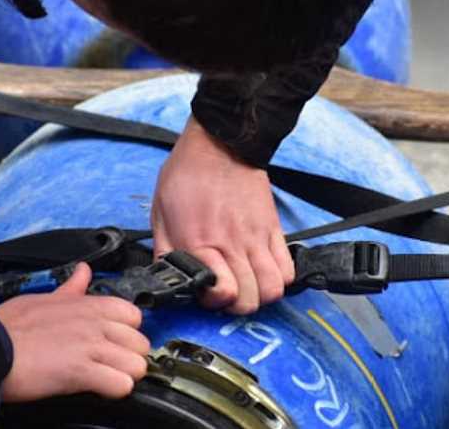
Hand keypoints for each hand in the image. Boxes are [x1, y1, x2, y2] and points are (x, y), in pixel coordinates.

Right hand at [0, 263, 149, 401]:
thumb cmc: (9, 327)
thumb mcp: (44, 298)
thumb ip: (70, 288)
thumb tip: (83, 271)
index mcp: (88, 305)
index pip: (134, 315)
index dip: (127, 333)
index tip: (115, 343)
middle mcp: (95, 324)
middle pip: (141, 343)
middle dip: (129, 358)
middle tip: (110, 365)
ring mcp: (91, 347)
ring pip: (137, 365)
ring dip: (125, 376)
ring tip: (106, 379)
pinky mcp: (81, 372)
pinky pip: (121, 385)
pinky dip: (115, 391)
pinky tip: (100, 390)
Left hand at [151, 116, 294, 314]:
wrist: (220, 143)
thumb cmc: (186, 176)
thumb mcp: (160, 213)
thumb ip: (165, 252)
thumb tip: (168, 280)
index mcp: (200, 242)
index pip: (222, 293)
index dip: (214, 302)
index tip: (207, 293)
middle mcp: (232, 244)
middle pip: (251, 300)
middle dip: (237, 306)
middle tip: (227, 292)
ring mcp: (257, 238)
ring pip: (273, 289)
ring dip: (260, 295)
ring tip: (247, 285)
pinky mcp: (273, 229)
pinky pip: (288, 268)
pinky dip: (279, 278)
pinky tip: (263, 271)